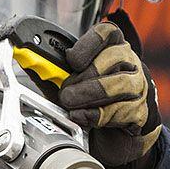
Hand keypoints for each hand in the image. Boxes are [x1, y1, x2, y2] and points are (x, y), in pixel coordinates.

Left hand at [59, 21, 161, 166]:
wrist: (115, 136)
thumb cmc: (93, 101)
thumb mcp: (70, 83)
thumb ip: (52, 73)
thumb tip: (29, 61)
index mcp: (113, 48)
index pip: (107, 32)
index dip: (88, 44)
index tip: (72, 60)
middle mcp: (130, 63)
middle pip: (113, 58)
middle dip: (84, 76)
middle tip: (65, 91)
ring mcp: (138, 86)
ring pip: (118, 83)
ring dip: (89, 94)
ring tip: (70, 102)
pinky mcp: (140, 111)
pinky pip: (120, 110)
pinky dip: (96, 115)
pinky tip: (82, 117)